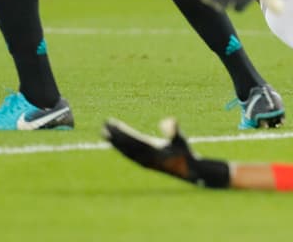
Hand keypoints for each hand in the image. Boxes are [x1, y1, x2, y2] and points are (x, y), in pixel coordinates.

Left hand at [103, 118, 229, 187]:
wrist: (187, 172)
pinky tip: (116, 144)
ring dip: (115, 142)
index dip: (122, 133)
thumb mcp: (181, 141)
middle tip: (105, 125)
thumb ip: (174, 131)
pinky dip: (121, 148)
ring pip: (125, 151)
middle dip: (115, 136)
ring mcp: (143, 162)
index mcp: (151, 152)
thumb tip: (170, 120)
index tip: (113, 125)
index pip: (133, 140)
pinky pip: (128, 155)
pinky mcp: (144, 163)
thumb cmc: (185, 154)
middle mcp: (144, 158)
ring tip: (105, 132)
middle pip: (126, 145)